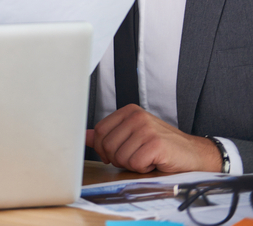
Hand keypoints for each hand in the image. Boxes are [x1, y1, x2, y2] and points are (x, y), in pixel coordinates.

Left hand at [86, 104, 223, 172]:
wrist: (195, 154)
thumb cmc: (163, 146)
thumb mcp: (133, 136)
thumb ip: (109, 135)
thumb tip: (85, 136)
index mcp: (129, 111)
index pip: (100, 130)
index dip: (103, 148)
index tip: (114, 155)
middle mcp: (137, 116)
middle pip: (107, 144)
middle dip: (117, 158)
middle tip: (134, 158)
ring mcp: (147, 129)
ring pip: (120, 156)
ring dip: (132, 164)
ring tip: (146, 159)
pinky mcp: (156, 144)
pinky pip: (134, 164)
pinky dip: (143, 168)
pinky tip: (154, 162)